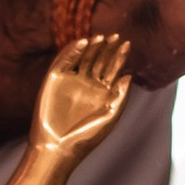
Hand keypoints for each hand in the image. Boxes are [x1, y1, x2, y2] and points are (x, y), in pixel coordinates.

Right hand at [36, 33, 132, 151]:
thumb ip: (120, 96)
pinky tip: (83, 43)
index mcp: (103, 92)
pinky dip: (72, 50)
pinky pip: (64, 60)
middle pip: (100, 59)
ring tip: (101, 38)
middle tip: (116, 36)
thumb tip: (129, 74)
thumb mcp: (109, 117)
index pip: (113, 68)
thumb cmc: (85, 137)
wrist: (57, 148)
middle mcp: (88, 84)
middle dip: (108, 48)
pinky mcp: (54, 79)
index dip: (120, 56)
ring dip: (92, 47)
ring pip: (83, 57)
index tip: (127, 44)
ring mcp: (71, 80)